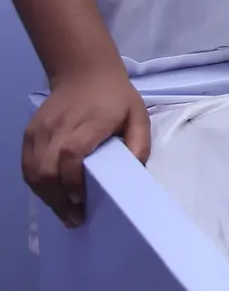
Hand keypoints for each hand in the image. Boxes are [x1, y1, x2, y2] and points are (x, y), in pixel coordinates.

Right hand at [23, 71, 149, 226]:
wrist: (84, 72)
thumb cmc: (116, 98)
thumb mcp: (138, 115)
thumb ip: (140, 143)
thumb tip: (134, 172)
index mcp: (89, 121)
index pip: (71, 153)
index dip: (72, 180)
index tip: (82, 200)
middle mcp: (60, 126)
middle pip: (47, 168)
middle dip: (59, 198)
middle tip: (75, 218)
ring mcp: (40, 129)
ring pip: (33, 170)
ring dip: (47, 196)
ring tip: (64, 212)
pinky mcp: (30, 132)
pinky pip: (27, 165)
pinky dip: (37, 184)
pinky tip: (52, 195)